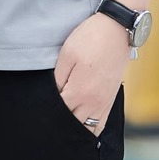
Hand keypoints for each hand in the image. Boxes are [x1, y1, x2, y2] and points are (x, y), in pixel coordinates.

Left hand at [52, 10, 130, 135]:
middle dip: (61, 121)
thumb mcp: (67, 54)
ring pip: (88, 129)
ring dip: (76, 128)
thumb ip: (58, 79)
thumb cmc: (89, 39)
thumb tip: (54, 95)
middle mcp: (94, 102)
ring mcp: (104, 103)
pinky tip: (82, 126)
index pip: (60, 111)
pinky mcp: (111, 99)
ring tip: (64, 123)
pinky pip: (101, 124)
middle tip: (50, 116)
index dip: (49, 109)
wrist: (116, 30)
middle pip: (73, 124)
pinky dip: (91, 129)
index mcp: (80, 91)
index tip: (42, 106)